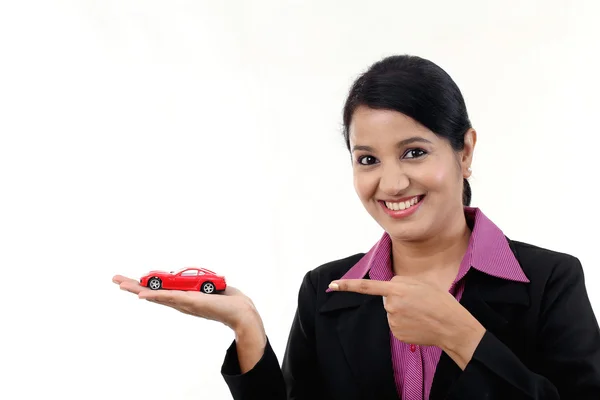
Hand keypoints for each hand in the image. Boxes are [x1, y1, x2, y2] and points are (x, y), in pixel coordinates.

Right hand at [112, 275, 262, 332]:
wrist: (239, 311)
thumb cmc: (226, 300)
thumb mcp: (208, 289)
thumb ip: (199, 286)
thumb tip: (196, 282)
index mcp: (181, 297)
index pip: (158, 291)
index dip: (143, 286)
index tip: (126, 281)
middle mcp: (179, 301)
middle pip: (151, 294)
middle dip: (132, 286)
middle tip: (114, 280)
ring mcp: (183, 302)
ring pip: (156, 296)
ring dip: (138, 289)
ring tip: (122, 285)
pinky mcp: (191, 302)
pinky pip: (171, 298)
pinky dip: (156, 296)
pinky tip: (143, 295)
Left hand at [329, 276, 485, 368]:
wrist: (452, 326)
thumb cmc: (439, 301)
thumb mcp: (421, 282)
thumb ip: (401, 281)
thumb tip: (388, 287)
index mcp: (396, 289)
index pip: (367, 287)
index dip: (348, 285)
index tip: (332, 284)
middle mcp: (391, 306)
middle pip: (387, 299)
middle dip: (398, 298)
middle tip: (418, 302)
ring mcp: (393, 322)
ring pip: (392, 312)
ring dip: (403, 311)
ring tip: (421, 312)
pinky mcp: (397, 334)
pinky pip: (396, 324)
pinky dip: (406, 323)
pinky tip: (418, 323)